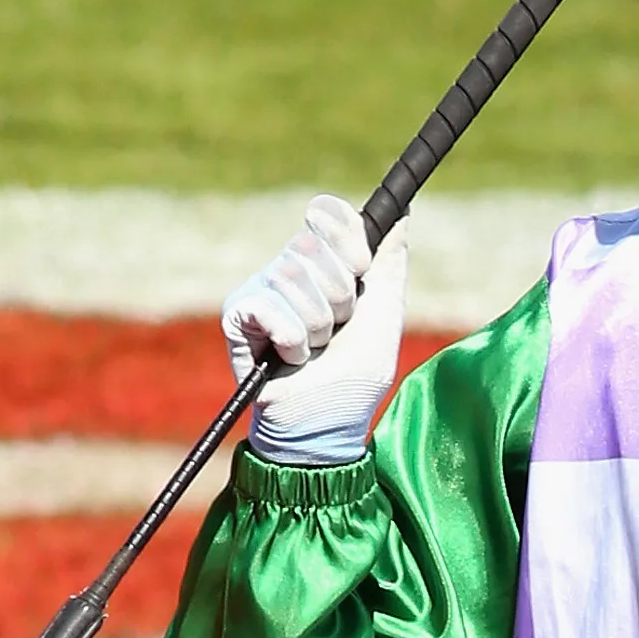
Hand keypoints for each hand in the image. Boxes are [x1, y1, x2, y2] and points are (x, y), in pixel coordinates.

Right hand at [222, 195, 409, 466]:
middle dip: (339, 298)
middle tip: (335, 330)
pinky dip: (292, 340)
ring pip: (294, 278)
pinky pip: (271, 308)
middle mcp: (288, 269)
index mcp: (323, 263)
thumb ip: (390, 264)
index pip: (326, 213)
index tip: (360, 271)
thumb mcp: (384, 316)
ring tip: (314, 351)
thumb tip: (402, 213)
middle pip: (314, 246)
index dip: (346, 238)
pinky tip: (289, 358)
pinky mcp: (237, 314)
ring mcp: (260, 289)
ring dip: (318, 327)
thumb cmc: (354, 378)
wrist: (325, 424)